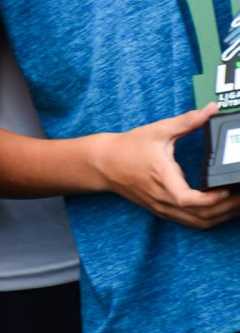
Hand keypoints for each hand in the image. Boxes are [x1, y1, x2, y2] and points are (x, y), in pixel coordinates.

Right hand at [94, 104, 239, 227]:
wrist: (104, 163)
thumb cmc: (129, 147)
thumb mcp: (158, 130)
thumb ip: (187, 121)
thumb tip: (210, 109)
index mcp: (163, 179)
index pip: (188, 199)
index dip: (210, 199)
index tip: (227, 190)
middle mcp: (163, 199)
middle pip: (201, 216)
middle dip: (227, 209)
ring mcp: (163, 208)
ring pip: (198, 223)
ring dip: (220, 217)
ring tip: (238, 204)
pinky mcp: (163, 211)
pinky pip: (191, 222)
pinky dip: (209, 219)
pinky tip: (221, 210)